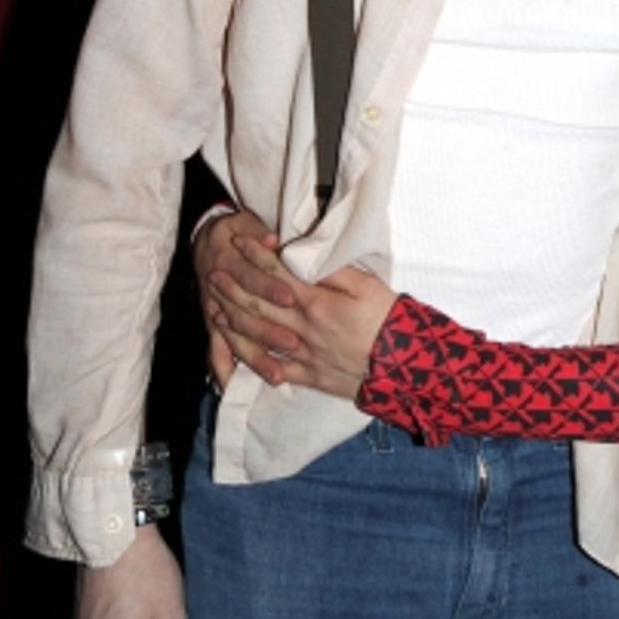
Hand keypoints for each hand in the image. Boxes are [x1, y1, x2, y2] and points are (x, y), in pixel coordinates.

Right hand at [192, 207, 276, 390]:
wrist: (206, 238)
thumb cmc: (239, 231)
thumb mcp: (249, 222)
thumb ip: (263, 233)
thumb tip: (274, 240)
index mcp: (231, 260)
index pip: (251, 275)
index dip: (270, 287)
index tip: (291, 297)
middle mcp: (220, 289)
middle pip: (243, 314)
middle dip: (268, 331)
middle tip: (293, 344)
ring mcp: (215, 309)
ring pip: (233, 337)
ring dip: (254, 356)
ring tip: (276, 376)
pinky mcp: (213, 323)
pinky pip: (215, 349)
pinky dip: (222, 369)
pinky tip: (231, 387)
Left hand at [208, 236, 396, 397]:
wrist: (404, 366)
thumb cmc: (388, 319)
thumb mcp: (366, 284)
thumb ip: (332, 270)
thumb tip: (304, 256)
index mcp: (316, 303)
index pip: (276, 274)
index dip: (255, 256)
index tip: (239, 242)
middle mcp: (302, 329)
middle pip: (258, 305)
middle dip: (233, 287)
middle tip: (214, 273)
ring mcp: (303, 355)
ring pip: (258, 336)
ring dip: (233, 320)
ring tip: (216, 307)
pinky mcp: (309, 376)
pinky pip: (273, 368)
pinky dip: (252, 360)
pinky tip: (238, 352)